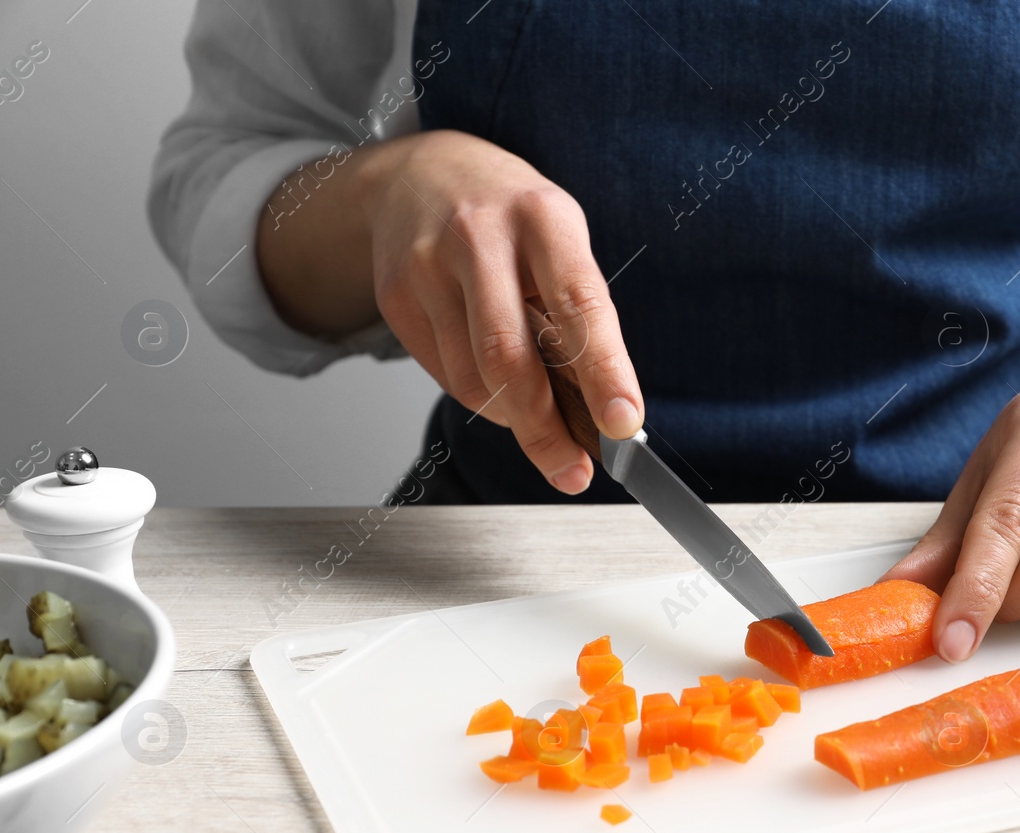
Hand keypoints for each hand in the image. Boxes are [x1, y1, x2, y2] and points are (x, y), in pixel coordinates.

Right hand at [258, 130, 642, 493]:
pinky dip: (482, 397)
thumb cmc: (510, 217)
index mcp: (543, 218)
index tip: (623, 423)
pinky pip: (446, 375)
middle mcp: (480, 237)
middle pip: (511, 357)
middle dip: (546, 430)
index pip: (580, 307)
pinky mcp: (396, 296)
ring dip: (515, 417)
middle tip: (573, 471)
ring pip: (476, 378)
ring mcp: (429, 266)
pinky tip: (496, 382)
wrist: (419, 174)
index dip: (605, 372)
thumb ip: (579, 313)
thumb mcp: (560, 239)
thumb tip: (600, 405)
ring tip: (539, 418)